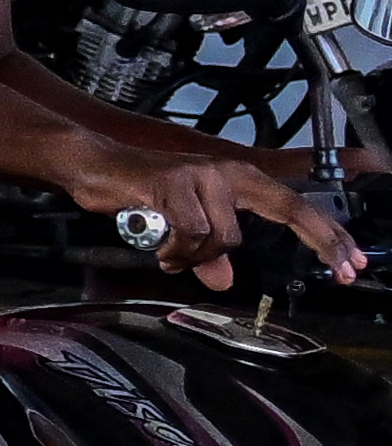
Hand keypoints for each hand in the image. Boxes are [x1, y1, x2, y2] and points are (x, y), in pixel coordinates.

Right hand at [93, 129, 363, 285]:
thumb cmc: (137, 191)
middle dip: (322, 241)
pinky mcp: (174, 184)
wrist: (94, 165)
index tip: (352, 261)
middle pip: (288, 209)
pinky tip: (159, 249)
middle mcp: (227, 173)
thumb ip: (206, 253)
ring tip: (171, 254)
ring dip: (196, 256)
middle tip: (345, 270)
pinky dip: (174, 251)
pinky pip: (190, 234)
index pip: (294, 206)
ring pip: (225, 237)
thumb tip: (221, 280)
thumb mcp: (180, 228)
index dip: (326, 234)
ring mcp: (202, 176)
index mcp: (236, 180)